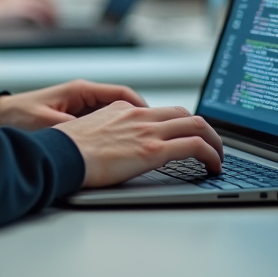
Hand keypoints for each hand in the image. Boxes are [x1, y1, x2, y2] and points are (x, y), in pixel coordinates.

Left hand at [0, 80, 146, 130]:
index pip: (122, 94)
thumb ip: (72, 129)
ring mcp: (79, 106)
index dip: (141, 107)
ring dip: (128, 125)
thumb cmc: (19, 117)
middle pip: (122, 104)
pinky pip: (102, 122)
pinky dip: (113, 132)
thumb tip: (94, 137)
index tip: (155, 119)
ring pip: (114, 114)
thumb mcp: (48, 124)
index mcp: (80, 91)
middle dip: (141, 117)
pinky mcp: (74, 117)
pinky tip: (118, 147)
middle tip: (157, 133)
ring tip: (142, 142)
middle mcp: (83, 95)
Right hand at [52, 101, 223, 187]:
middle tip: (210, 146)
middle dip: (203, 129)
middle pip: (184, 114)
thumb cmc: (66, 151)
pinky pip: (195, 146)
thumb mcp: (88, 134)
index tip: (185, 136)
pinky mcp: (153, 149)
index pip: (160, 111)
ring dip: (213, 141)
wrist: (59, 154)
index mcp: (122, 110)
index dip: (179, 124)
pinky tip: (214, 166)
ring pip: (196, 125)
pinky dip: (211, 154)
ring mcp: (147, 130)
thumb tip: (110, 150)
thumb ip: (106, 135)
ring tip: (218, 157)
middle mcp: (138, 115)